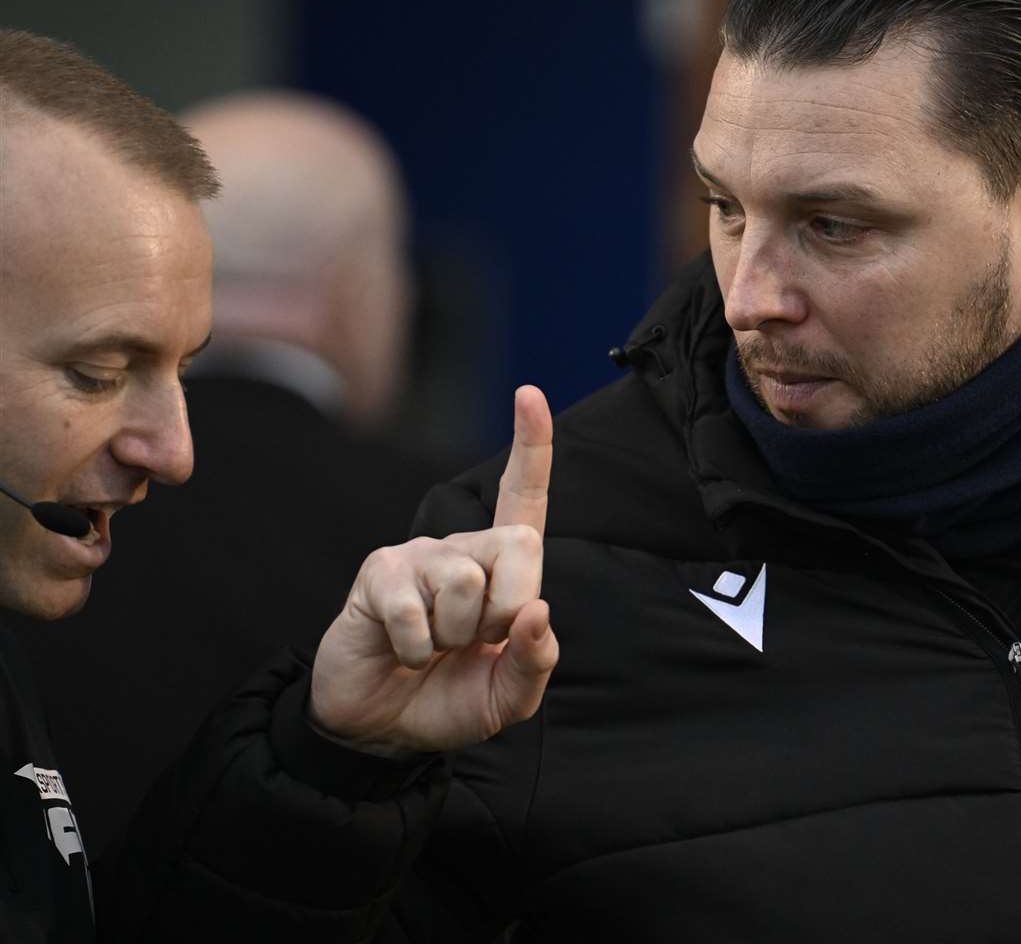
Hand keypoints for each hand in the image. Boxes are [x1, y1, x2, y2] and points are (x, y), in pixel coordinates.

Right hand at [309, 385, 557, 755]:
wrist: (380, 731)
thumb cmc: (449, 699)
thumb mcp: (508, 695)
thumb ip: (536, 661)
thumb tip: (538, 613)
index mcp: (503, 570)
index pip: (524, 497)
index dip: (532, 447)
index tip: (530, 394)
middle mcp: (463, 549)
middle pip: (520, 543)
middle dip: (508, 608)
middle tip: (473, 641)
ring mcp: (418, 556)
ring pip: (466, 580)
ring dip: (454, 636)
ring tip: (433, 648)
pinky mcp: (377, 575)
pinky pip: (416, 611)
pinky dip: (417, 649)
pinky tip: (403, 652)